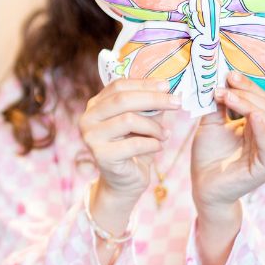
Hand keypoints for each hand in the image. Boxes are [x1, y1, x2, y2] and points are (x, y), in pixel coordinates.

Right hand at [79, 79, 181, 206]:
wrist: (125, 181)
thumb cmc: (134, 148)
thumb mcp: (142, 122)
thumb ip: (149, 106)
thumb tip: (168, 88)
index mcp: (95, 105)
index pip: (118, 86)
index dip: (144, 83)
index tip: (168, 85)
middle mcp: (87, 118)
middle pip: (122, 99)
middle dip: (154, 99)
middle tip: (176, 103)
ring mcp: (91, 137)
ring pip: (128, 120)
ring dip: (154, 127)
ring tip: (165, 134)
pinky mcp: (101, 155)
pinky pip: (134, 144)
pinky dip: (152, 144)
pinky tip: (159, 147)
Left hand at [191, 70, 264, 214]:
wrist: (203, 187)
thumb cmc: (208, 157)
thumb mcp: (211, 125)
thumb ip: (218, 106)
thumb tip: (220, 80)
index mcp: (259, 127)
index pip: (259, 100)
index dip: (246, 86)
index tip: (228, 75)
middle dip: (246, 92)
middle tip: (225, 84)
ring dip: (248, 105)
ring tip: (227, 95)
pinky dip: (262, 128)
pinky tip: (251, 115)